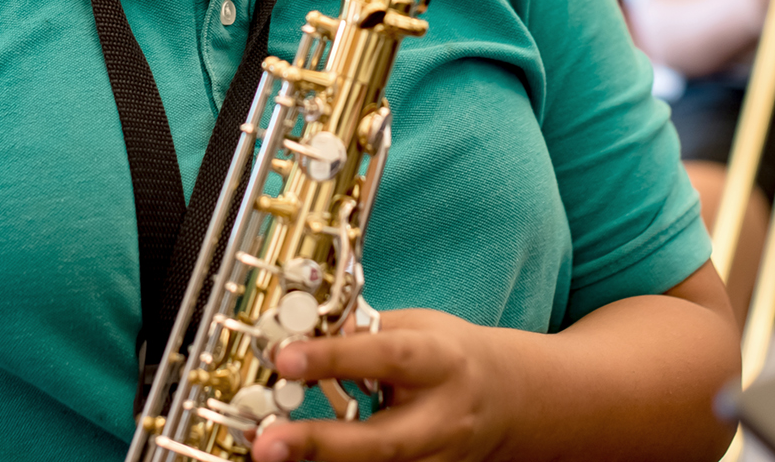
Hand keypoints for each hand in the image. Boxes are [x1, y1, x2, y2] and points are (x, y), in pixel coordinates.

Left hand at [249, 309, 508, 461]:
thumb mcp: (418, 325)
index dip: (334, 358)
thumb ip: (366, 330)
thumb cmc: (453, 356)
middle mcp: (440, 420)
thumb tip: (310, 331)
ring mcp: (435, 459)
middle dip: (319, 443)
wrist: (508, 400)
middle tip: (268, 442)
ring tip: (266, 450)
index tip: (285, 358)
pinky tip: (297, 460)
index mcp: (442, 363)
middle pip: (380, 441)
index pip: (385, 358)